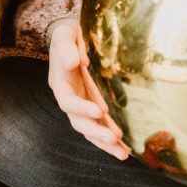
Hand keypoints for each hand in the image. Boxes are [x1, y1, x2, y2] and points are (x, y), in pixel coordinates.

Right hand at [48, 18, 128, 159]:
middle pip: (79, 122)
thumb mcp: (64, 34)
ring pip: (91, 129)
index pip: (68, 102)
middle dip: (96, 132)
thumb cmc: (68, 34)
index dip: (82, 108)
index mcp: (60, 83)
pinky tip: (126, 147)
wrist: (73, 36)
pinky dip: (111, 138)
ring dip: (105, 141)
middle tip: (114, 138)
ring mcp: (82, 104)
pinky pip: (101, 125)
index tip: (99, 110)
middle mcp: (70, 98)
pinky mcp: (94, 105)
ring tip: (123, 152)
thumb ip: (65, 46)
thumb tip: (72, 62)